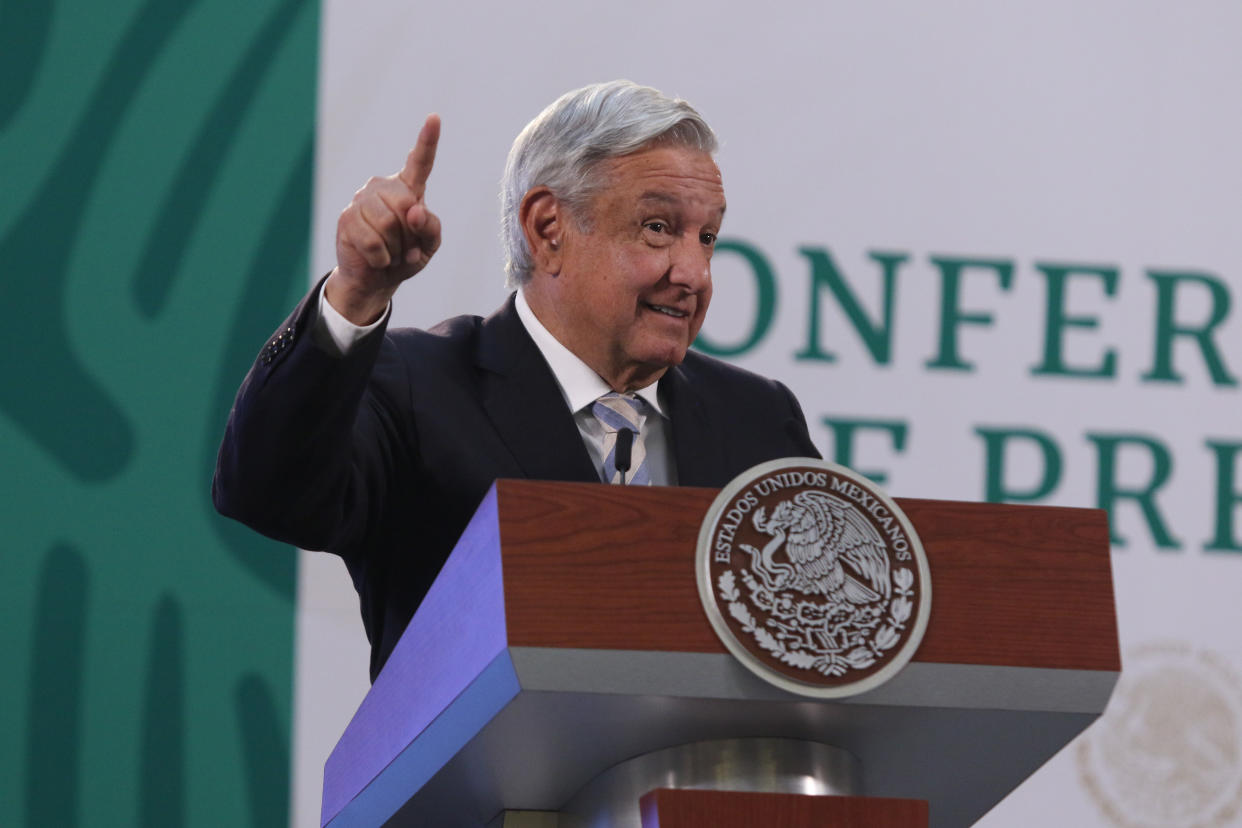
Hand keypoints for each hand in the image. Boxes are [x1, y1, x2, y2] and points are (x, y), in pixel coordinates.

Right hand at [326, 114, 441, 323]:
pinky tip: (377, 258)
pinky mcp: (347, 217)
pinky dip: (381, 257)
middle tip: (403, 247)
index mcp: (409, 189)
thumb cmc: (405, 257)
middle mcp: (384, 187)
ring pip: (388, 224)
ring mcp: (362, 199)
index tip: (434, 118)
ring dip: (395, 249)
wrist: (374, 279)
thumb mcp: (428, 247)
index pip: (420, 162)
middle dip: (409, 235)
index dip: (428, 141)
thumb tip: (415, 211)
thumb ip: (431, 228)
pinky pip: (372, 241)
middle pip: (407, 206)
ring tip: (390, 252)